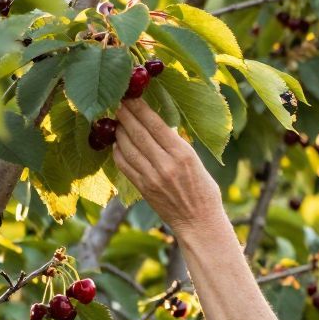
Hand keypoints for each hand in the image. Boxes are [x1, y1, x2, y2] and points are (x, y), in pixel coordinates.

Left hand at [114, 101, 226, 234]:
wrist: (200, 223)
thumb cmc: (203, 192)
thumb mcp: (196, 162)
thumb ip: (177, 145)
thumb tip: (157, 126)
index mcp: (183, 154)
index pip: (155, 124)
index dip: (139, 108)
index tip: (130, 96)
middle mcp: (166, 164)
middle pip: (138, 133)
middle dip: (125, 115)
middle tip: (116, 101)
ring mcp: (152, 177)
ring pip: (128, 147)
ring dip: (119, 131)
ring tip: (115, 121)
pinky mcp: (143, 188)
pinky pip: (124, 165)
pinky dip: (118, 151)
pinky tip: (116, 144)